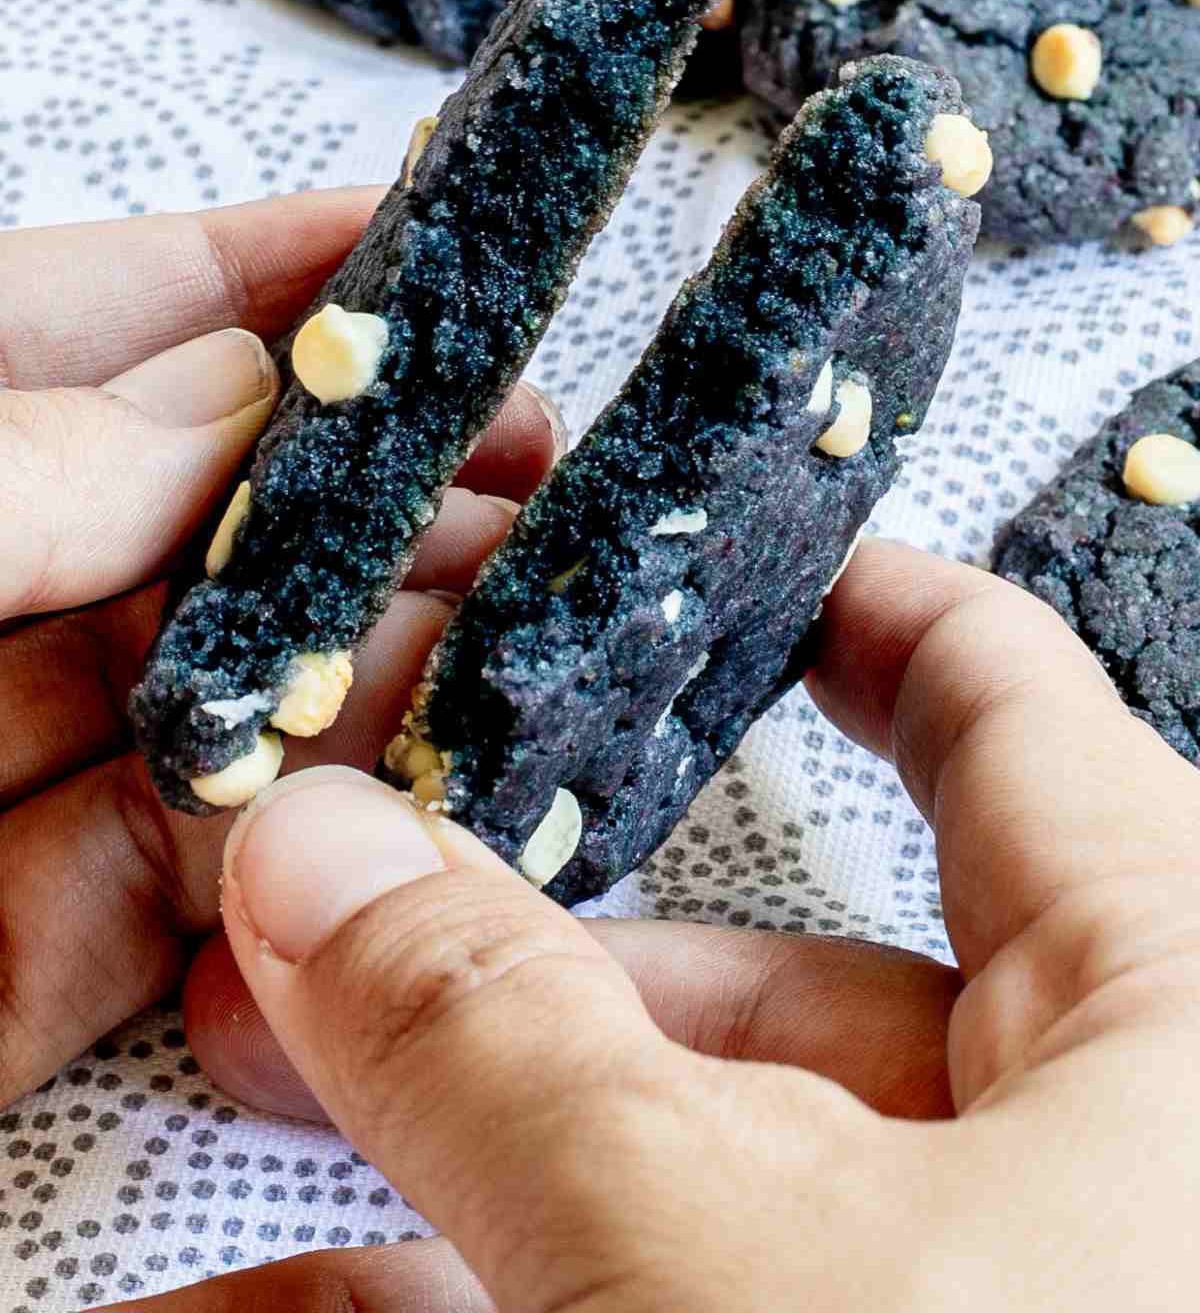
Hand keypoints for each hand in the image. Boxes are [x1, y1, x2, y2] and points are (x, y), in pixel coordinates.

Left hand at [0, 191, 558, 1109]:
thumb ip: (16, 475)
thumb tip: (225, 401)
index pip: (82, 331)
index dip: (252, 272)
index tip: (411, 236)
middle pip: (193, 524)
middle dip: (369, 486)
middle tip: (537, 459)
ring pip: (227, 706)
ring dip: (381, 666)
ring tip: (540, 618)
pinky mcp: (12, 967)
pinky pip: (194, 892)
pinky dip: (325, 846)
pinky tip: (438, 794)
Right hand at [142, 538, 1199, 1310]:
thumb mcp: (747, 1262)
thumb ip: (512, 1046)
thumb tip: (315, 855)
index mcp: (1168, 999)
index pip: (990, 704)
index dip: (848, 612)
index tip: (725, 568)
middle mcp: (1108, 1154)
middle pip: (774, 978)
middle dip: (519, 953)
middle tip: (327, 917)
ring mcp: (1001, 1307)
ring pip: (696, 1186)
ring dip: (458, 1155)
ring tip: (259, 1113)